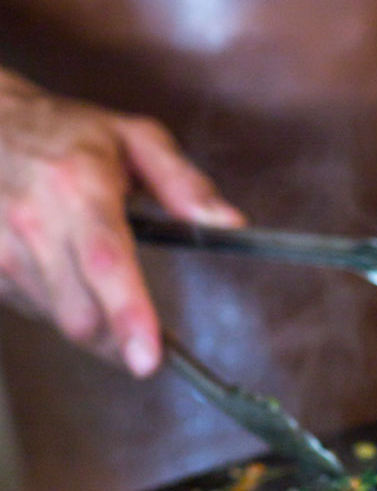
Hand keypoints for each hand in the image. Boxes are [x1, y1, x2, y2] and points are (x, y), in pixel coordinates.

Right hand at [0, 74, 243, 375]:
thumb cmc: (68, 132)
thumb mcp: (136, 137)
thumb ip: (184, 182)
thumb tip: (229, 222)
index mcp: (80, 187)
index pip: (107, 262)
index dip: (129, 315)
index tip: (149, 358)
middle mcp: (34, 221)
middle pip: (79, 312)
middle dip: (119, 337)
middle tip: (148, 337)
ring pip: (57, 319)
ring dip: (91, 320)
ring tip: (99, 277)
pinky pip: (33, 310)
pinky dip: (60, 306)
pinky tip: (66, 271)